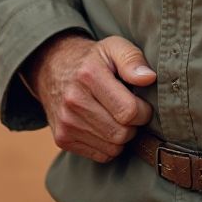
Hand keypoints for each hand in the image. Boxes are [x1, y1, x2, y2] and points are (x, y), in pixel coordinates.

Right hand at [25, 33, 155, 162]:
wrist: (52, 68)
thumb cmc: (92, 58)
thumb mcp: (114, 46)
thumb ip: (132, 59)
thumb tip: (149, 78)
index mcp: (89, 75)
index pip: (128, 111)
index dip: (144, 110)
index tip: (142, 103)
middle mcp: (74, 101)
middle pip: (121, 133)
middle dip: (134, 125)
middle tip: (130, 110)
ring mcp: (66, 123)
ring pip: (113, 148)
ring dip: (122, 136)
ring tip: (117, 116)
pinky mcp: (63, 139)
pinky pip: (101, 156)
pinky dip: (109, 145)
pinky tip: (105, 126)